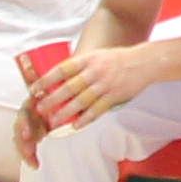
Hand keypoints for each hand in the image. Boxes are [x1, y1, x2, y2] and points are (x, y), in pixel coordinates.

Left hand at [28, 43, 155, 132]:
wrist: (146, 62)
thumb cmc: (119, 59)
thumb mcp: (98, 56)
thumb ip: (82, 66)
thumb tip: (61, 78)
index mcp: (89, 60)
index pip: (63, 69)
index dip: (47, 79)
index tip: (35, 88)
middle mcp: (96, 71)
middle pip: (69, 87)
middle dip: (52, 99)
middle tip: (40, 108)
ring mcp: (105, 85)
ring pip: (81, 101)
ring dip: (65, 112)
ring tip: (53, 121)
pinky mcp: (115, 96)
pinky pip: (97, 110)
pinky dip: (85, 119)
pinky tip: (75, 125)